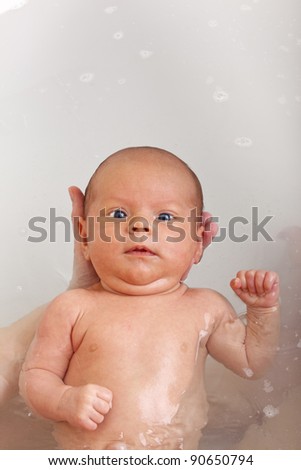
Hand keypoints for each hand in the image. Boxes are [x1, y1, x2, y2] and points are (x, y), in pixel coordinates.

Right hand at [59, 384, 112, 430]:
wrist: (62, 401)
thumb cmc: (81, 396)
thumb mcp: (91, 390)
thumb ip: (103, 395)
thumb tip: (110, 407)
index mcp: (92, 388)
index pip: (109, 397)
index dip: (105, 401)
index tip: (98, 401)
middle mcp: (88, 397)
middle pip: (106, 408)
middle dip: (101, 411)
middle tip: (93, 409)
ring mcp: (84, 408)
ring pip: (100, 418)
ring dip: (96, 418)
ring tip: (88, 414)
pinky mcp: (80, 419)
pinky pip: (94, 426)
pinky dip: (91, 425)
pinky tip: (85, 420)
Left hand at [67, 188, 218, 286]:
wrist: (86, 304)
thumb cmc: (85, 275)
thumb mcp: (84, 240)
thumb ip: (81, 217)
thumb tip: (74, 189)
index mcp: (136, 243)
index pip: (160, 226)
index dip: (175, 215)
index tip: (188, 203)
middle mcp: (149, 254)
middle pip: (178, 236)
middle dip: (194, 225)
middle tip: (206, 216)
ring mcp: (156, 268)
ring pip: (183, 250)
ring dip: (199, 239)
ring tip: (209, 227)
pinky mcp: (158, 283)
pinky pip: (178, 270)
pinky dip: (190, 258)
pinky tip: (198, 251)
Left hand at [230, 270, 278, 307]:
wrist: (261, 306)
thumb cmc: (251, 298)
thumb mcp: (239, 293)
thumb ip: (234, 285)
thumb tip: (236, 281)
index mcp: (244, 275)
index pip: (241, 274)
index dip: (243, 284)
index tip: (245, 290)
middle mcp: (253, 272)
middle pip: (250, 274)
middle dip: (251, 287)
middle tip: (254, 292)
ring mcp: (263, 273)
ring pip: (259, 275)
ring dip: (259, 288)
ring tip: (260, 291)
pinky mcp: (272, 275)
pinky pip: (269, 276)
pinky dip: (267, 286)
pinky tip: (267, 289)